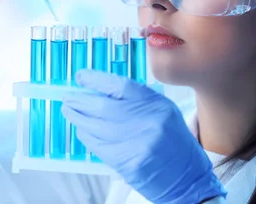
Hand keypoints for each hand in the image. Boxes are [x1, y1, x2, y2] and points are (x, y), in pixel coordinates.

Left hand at [62, 70, 225, 203]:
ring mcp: (136, 145)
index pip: (120, 86)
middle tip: (67, 97)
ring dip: (77, 118)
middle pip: (103, 107)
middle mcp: (147, 123)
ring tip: (68, 110)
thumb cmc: (174, 141)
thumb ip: (137, 100)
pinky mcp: (127, 164)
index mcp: (157, 105)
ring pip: (96, 127)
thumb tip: (103, 90)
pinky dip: (86, 136)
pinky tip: (82, 130)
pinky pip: (98, 146)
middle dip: (80, 101)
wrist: (187, 177)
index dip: (96, 79)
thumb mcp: (163, 111)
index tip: (81, 77)